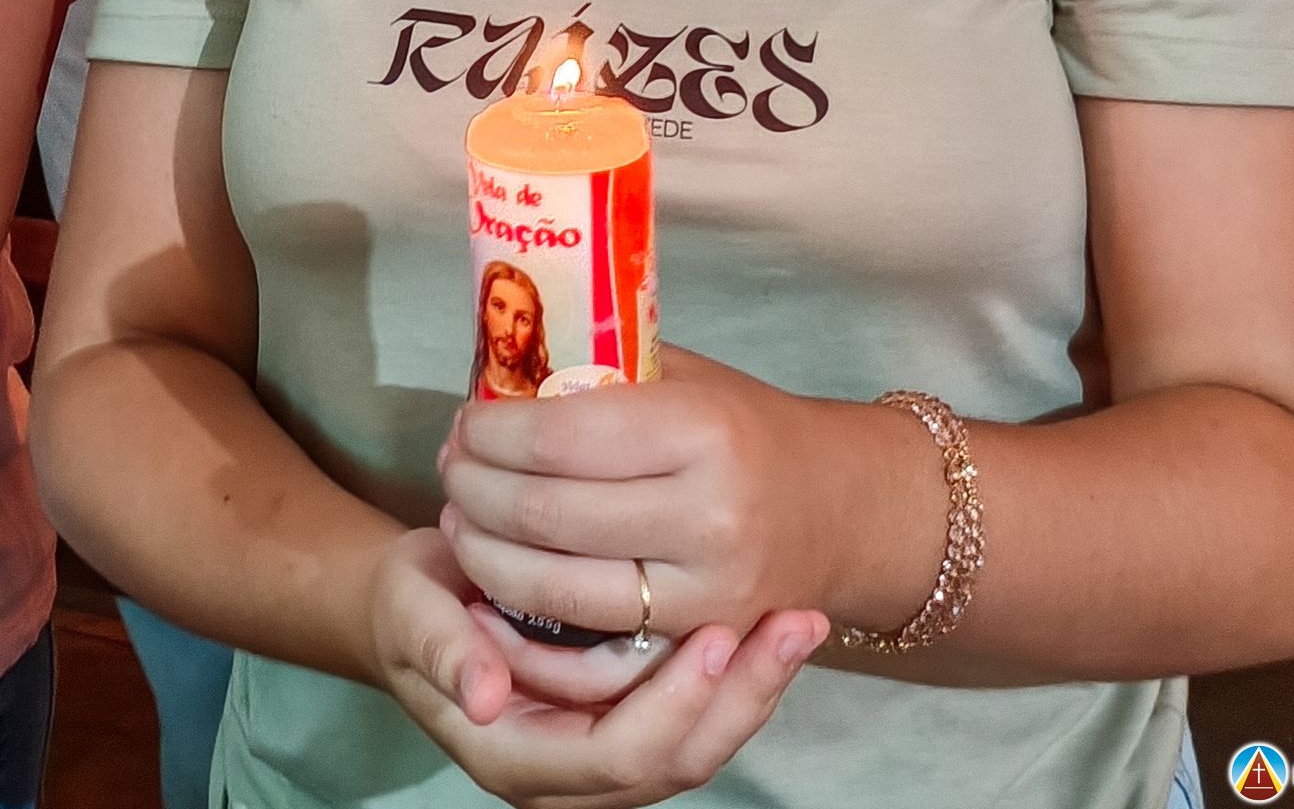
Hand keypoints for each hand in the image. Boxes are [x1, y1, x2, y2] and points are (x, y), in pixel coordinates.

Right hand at [369, 525, 825, 808]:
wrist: (418, 600)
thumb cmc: (414, 604)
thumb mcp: (412, 615)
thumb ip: (443, 653)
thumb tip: (482, 697)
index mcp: (518, 756)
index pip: (614, 756)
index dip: (669, 705)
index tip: (711, 635)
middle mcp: (571, 770)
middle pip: (677, 760)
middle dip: (743, 697)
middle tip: (795, 623)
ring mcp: (606, 744)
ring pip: (701, 741)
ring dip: (757, 685)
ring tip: (805, 620)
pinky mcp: (630, 709)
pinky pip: (698, 708)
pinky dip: (742, 671)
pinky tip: (776, 616)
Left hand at [438, 349, 837, 646]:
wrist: (840, 507)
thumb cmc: (748, 427)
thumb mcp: (687, 378)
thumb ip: (607, 376)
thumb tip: (506, 366)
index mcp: (702, 429)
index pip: (564, 436)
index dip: (495, 432)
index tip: (466, 419)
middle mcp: (707, 512)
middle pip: (547, 513)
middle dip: (475, 488)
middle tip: (450, 464)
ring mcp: (704, 588)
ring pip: (552, 584)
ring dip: (483, 551)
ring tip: (459, 515)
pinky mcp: (695, 638)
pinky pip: (585, 630)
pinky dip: (524, 601)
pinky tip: (496, 569)